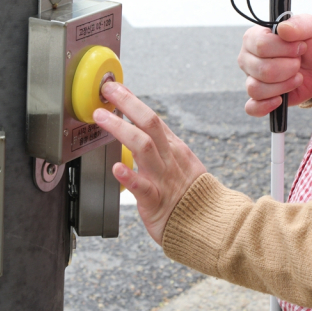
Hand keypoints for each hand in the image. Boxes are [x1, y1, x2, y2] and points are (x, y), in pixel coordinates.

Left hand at [93, 82, 206, 244]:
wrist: (209, 224)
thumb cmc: (189, 194)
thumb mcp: (180, 161)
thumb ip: (161, 144)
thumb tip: (141, 125)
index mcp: (173, 148)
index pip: (151, 118)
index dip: (131, 100)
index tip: (115, 87)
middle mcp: (168, 158)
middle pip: (149, 123)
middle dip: (127, 103)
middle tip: (108, 90)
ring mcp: (162, 178)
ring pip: (144, 147)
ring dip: (121, 129)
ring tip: (101, 118)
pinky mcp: (155, 201)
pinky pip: (142, 187)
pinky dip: (129, 176)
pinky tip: (116, 167)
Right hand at [238, 14, 311, 116]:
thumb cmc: (311, 44)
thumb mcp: (311, 28)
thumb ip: (299, 24)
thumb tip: (283, 29)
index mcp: (254, 38)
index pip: (261, 45)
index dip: (285, 49)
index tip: (300, 47)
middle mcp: (247, 59)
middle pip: (261, 69)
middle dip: (288, 68)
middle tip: (298, 63)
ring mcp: (251, 79)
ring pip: (256, 88)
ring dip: (284, 85)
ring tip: (296, 77)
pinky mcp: (259, 98)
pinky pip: (252, 107)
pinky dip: (265, 106)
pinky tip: (280, 100)